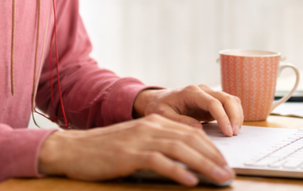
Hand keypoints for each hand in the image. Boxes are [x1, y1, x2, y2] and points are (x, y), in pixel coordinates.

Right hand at [38, 114, 234, 185]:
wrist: (73, 149)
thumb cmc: (105, 150)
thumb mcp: (137, 142)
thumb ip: (160, 144)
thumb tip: (187, 156)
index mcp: (155, 122)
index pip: (192, 133)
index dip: (212, 148)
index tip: (225, 163)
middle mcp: (150, 126)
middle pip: (191, 139)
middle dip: (214, 157)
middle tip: (229, 173)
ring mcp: (140, 139)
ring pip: (180, 149)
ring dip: (204, 164)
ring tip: (218, 177)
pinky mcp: (129, 154)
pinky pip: (159, 161)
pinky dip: (177, 170)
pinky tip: (190, 181)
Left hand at [133, 85, 242, 136]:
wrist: (157, 100)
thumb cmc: (159, 107)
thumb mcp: (163, 115)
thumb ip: (180, 121)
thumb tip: (199, 129)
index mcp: (190, 92)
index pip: (213, 102)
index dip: (223, 117)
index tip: (228, 132)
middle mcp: (202, 90)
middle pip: (226, 98)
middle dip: (234, 116)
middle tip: (234, 134)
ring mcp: (209, 94)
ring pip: (231, 100)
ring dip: (237, 115)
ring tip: (235, 132)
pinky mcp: (212, 101)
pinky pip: (229, 104)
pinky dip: (235, 114)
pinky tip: (233, 127)